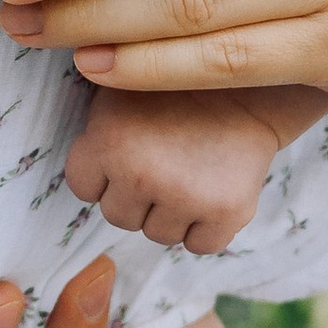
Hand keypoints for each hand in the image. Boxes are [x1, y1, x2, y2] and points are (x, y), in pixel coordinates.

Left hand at [66, 84, 293, 254]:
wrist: (255, 82)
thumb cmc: (177, 85)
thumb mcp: (120, 83)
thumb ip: (94, 122)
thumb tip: (71, 130)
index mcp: (106, 140)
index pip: (84, 189)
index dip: (105, 172)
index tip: (129, 151)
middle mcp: (140, 173)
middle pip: (119, 217)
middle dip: (137, 195)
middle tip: (165, 158)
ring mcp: (185, 196)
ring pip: (158, 235)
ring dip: (171, 212)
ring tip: (190, 169)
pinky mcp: (227, 212)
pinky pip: (200, 246)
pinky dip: (206, 228)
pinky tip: (213, 190)